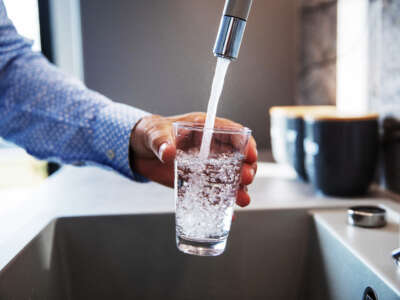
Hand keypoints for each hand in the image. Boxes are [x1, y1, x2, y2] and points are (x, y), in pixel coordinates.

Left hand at [130, 112, 257, 206]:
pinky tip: (228, 214)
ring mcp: (205, 166)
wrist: (138, 151)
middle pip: (236, 157)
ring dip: (238, 188)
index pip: (231, 133)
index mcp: (204, 129)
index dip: (244, 143)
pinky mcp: (196, 182)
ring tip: (242, 200)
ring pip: (229, 177)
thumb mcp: (154, 134)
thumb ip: (160, 141)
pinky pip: (212, 192)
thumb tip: (168, 152)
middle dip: (245, 168)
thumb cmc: (149, 134)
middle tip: (246, 179)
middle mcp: (210, 148)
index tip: (250, 155)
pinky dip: (220, 203)